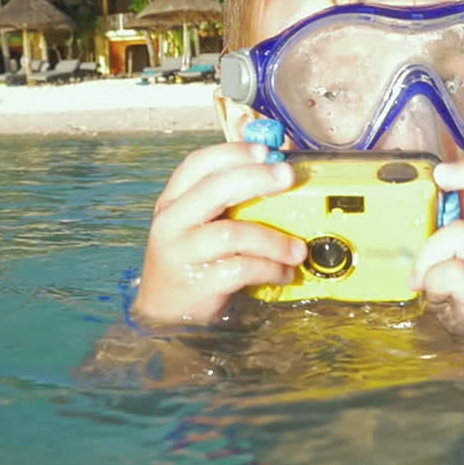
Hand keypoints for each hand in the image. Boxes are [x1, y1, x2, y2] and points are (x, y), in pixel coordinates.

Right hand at [134, 141, 306, 326]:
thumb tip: (276, 173)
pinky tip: (283, 272)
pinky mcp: (197, 283)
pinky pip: (241, 269)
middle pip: (214, 188)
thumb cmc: (192, 262)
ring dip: (273, 239)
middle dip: (256, 178)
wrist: (165, 314)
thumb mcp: (199, 226)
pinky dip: (270, 269)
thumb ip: (227, 201)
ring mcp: (181, 253)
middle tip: (289, 177)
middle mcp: (172, 222)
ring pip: (232, 233)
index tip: (265, 150)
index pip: (198, 164)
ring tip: (298, 250)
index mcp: (173, 201)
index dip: (232, 152)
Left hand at [409, 156, 463, 332]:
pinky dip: (433, 279)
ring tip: (422, 274)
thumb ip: (440, 219)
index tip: (442, 170)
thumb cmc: (453, 291)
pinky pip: (454, 271)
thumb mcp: (445, 248)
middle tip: (440, 177)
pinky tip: (432, 292)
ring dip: (430, 252)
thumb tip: (417, 183)